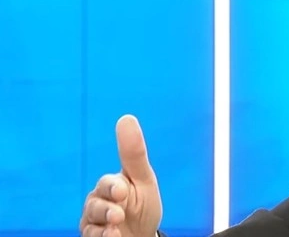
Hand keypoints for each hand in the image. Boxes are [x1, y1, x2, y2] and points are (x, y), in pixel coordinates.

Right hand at [80, 115, 161, 236]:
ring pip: (90, 221)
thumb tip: (126, 117)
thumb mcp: (144, 180)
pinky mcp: (92, 235)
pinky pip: (89, 236)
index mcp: (112, 185)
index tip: (122, 191)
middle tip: (119, 215)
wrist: (141, 235)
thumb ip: (134, 153)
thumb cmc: (143, 205)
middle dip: (106, 209)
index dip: (112, 187)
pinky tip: (113, 236)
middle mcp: (99, 201)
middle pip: (95, 204)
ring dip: (104, 225)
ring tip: (116, 229)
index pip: (107, 184)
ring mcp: (94, 221)